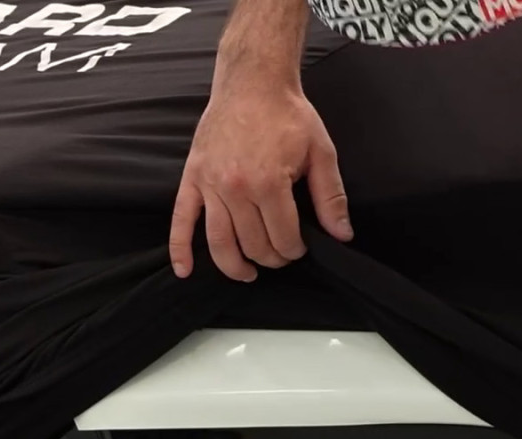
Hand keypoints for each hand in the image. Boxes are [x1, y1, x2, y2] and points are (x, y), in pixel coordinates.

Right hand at [170, 79, 351, 281]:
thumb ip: (330, 196)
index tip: (300, 247)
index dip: (295, 250)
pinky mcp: (192, 179)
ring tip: (248, 273)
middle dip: (271, 258)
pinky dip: (180, 250)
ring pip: (219, 243)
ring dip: (235, 266)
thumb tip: (341, 235)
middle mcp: (236, 188)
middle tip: (281, 253)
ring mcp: (210, 184)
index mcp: (269, 182)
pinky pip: (181, 221)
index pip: (283, 237)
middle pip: (253, 244)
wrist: (253, 82)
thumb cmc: (287, 114)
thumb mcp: (320, 151)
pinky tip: (186, 270)